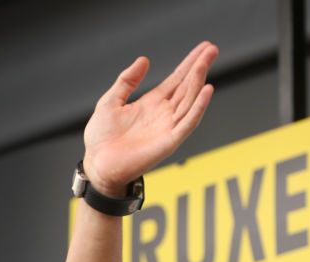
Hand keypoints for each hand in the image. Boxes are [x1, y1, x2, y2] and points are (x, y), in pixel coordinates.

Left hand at [83, 41, 218, 195]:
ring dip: (198, 81)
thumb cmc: (101, 139)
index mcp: (151, 104)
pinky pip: (188, 122)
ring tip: (205, 63)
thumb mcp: (110, 102)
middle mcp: (163, 114)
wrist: (98, 165)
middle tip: (212, 48)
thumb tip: (144, 60)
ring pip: (189, 100)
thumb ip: (127, 81)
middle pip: (186, 87)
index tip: (203, 48)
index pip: (176, 80)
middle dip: (199, 67)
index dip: (189, 64)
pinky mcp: (169, 141)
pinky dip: (198, 107)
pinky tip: (206, 90)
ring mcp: (168, 127)